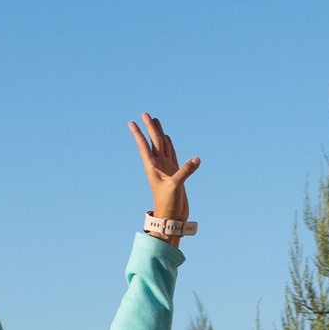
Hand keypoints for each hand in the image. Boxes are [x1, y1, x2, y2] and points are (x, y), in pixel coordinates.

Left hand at [129, 113, 199, 239]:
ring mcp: (166, 168)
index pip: (144, 146)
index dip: (138, 134)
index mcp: (153, 167)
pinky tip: (167, 138)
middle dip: (150, 128)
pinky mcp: (175, 172)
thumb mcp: (176, 186)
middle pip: (154, 141)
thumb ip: (185, 172)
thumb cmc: (169, 203)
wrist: (172, 216)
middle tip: (145, 114)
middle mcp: (158, 165)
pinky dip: (169, 144)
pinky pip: (171, 153)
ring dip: (158, 133)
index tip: (132, 123)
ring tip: (155, 121)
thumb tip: (196, 160)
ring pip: (162, 146)